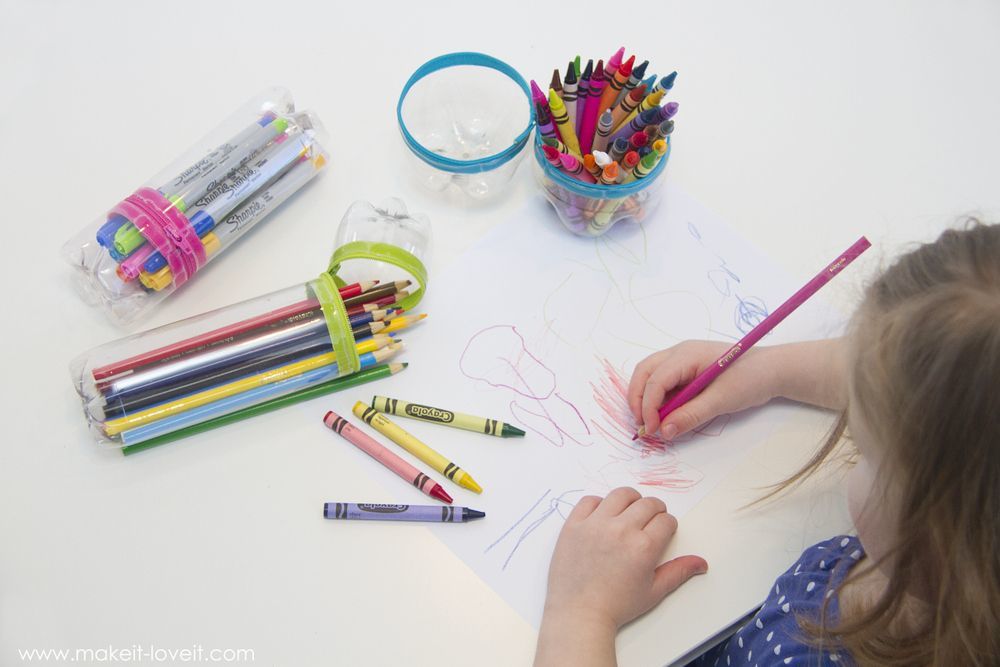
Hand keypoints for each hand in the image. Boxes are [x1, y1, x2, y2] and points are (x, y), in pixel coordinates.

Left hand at [543, 488, 705, 628]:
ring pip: (620, 495)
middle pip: (647, 503)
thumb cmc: (616, 605)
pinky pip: (590, 500)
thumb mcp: (653, 592)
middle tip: (650, 520)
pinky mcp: (574, 524)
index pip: (666, 520)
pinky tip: (603, 516)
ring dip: (630, 500)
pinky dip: (599, 504)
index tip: (663, 530)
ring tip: (629, 512)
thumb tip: (700, 563)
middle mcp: (621, 530)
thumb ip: (678, 572)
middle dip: (655, 509)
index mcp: (644, 547)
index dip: (668, 524)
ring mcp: (596, 524)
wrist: (579, 613)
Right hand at [627, 340, 779, 438]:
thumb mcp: (721, 400)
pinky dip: (659, 399)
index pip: (655, 379)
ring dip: (646, 399)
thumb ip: (690, 415)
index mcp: (686, 354)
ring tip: (652, 422)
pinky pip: (664, 383)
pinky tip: (666, 415)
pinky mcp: (688, 370)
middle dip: (638, 399)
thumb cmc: (751, 378)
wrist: (773, 370)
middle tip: (643, 425)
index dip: (648, 406)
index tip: (653, 430)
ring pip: (651, 376)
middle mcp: (679, 353)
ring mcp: (682, 360)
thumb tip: (664, 432)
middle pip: (644, 372)